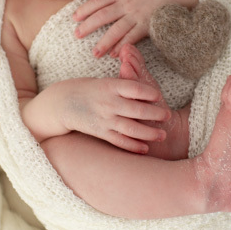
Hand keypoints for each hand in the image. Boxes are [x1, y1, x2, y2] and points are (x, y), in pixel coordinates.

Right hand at [28, 78, 170, 153]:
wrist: (63, 102)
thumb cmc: (89, 89)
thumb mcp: (105, 81)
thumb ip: (124, 82)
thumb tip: (144, 80)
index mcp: (111, 86)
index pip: (133, 88)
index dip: (148, 93)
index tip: (159, 96)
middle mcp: (108, 102)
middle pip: (136, 110)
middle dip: (154, 114)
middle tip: (167, 115)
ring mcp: (104, 118)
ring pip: (130, 128)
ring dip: (148, 133)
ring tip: (162, 135)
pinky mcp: (100, 132)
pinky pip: (118, 141)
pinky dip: (132, 146)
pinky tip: (145, 149)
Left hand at [72, 0, 196, 56]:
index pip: (99, 1)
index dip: (85, 9)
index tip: (75, 18)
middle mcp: (127, 3)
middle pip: (103, 15)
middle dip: (88, 26)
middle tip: (77, 35)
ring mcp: (137, 14)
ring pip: (116, 29)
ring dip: (104, 42)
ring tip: (95, 53)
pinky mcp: (147, 25)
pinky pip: (132, 37)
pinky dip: (122, 46)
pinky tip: (114, 53)